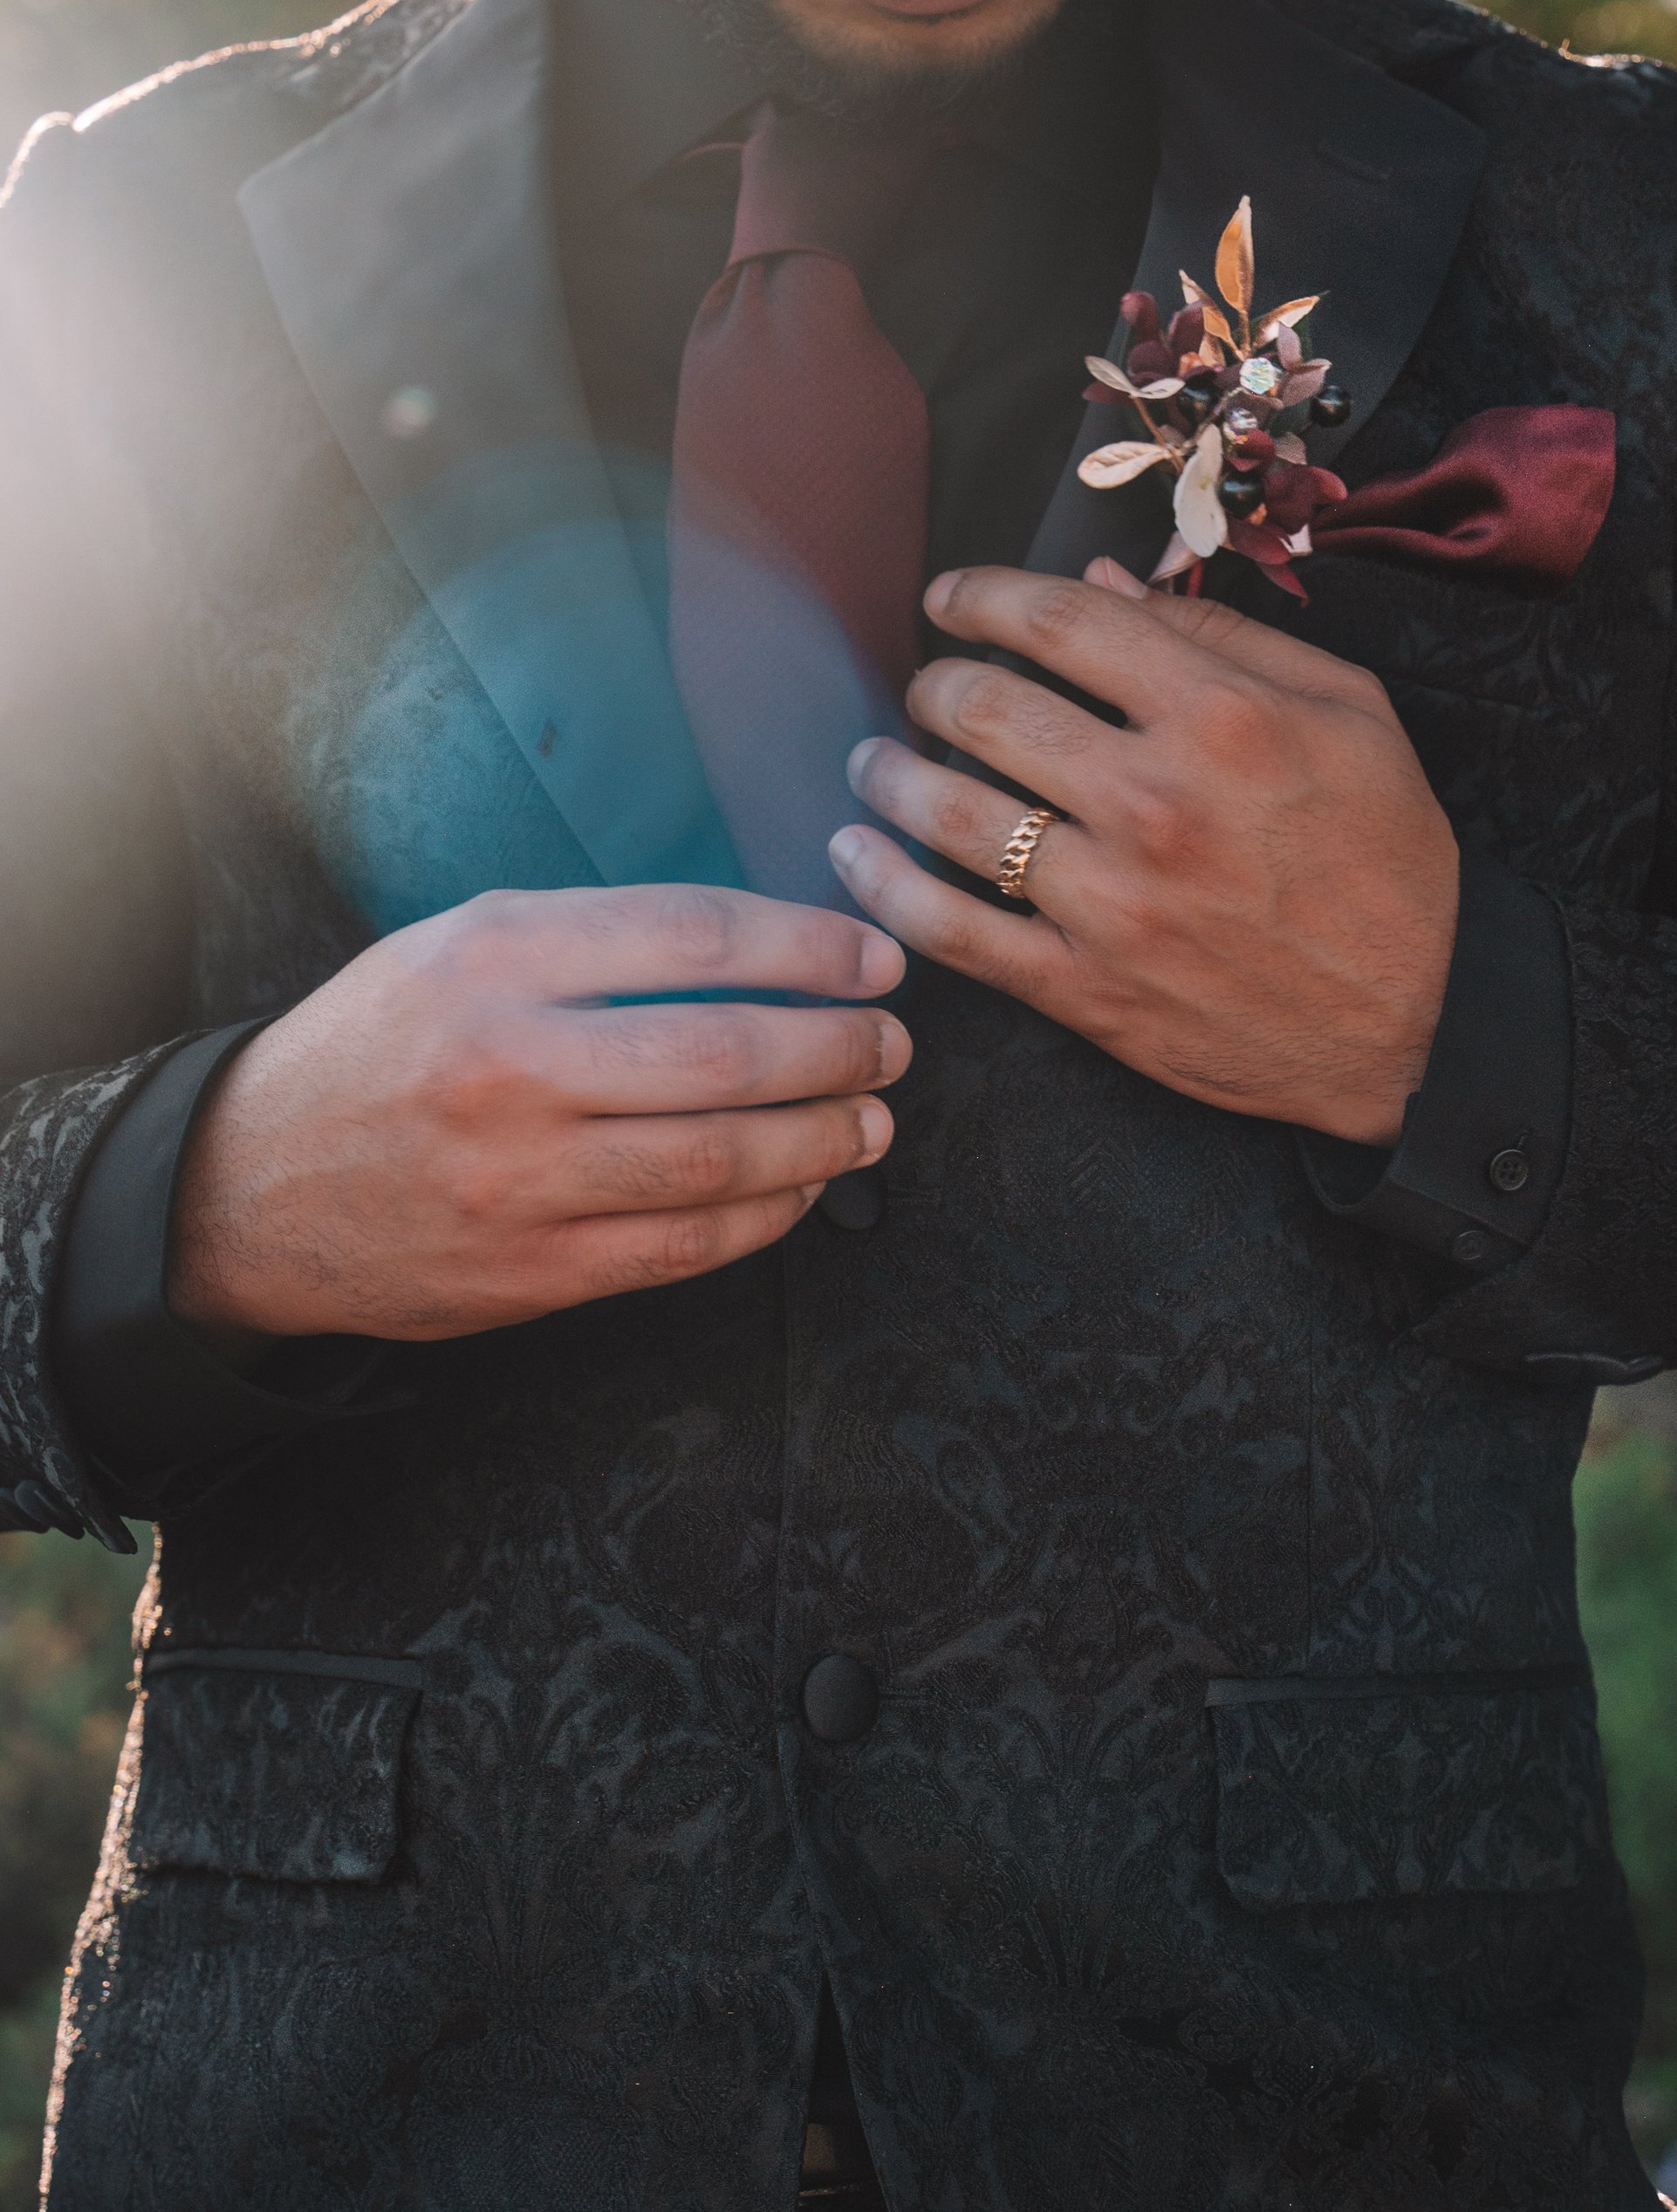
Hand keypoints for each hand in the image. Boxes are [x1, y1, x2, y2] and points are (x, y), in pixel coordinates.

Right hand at [169, 886, 908, 1343]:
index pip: (692, 938)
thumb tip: (761, 948)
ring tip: (872, 1120)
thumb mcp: (456, 948)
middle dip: (838, 1048)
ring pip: (720, 1161)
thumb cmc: (378, 1050)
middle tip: (892, 1044)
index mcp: (491, 958)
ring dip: (823, 1141)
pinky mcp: (531, 1274)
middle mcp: (507, 1065)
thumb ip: (593, 943)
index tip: (873, 959)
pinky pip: (686, 1248)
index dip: (809, 948)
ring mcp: (520, 1180)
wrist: (249, 1189)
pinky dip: (767, 1217)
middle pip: (725, 1054)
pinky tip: (804, 1190)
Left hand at [829, 560, 1459, 1146]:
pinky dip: (888, 889)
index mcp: (1220, 716)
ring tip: (875, 763)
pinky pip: (955, 934)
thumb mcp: (1349, 713)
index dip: (983, 595)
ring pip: (952, 817)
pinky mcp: (1087, 990)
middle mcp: (1155, 802)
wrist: (1416, 1023)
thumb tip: (1109, 580)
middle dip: (933, 685)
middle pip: (989, 710)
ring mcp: (1113, 903)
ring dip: (890, 776)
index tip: (951, 597)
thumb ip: (1225, 638)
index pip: (1060, 620)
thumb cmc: (1389, 862)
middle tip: (924, 687)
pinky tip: (857, 855)